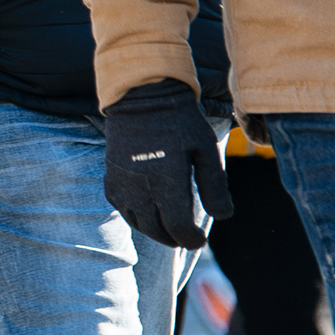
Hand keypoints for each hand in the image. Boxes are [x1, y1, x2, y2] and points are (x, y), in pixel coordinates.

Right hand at [101, 80, 231, 250]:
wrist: (142, 95)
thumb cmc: (180, 121)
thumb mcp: (206, 150)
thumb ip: (215, 186)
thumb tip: (224, 216)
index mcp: (167, 181)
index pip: (177, 227)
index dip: (190, 240)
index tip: (200, 240)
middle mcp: (140, 187)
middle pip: (156, 230)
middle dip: (174, 239)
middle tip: (186, 237)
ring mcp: (122, 182)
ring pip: (136, 222)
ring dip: (154, 230)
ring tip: (169, 228)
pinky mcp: (110, 176)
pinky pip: (121, 207)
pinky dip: (136, 216)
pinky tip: (148, 211)